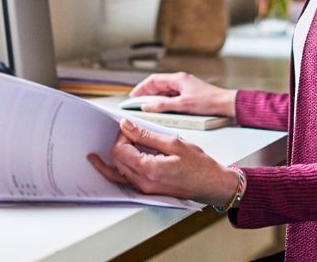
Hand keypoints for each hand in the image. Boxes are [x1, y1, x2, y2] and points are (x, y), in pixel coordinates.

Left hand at [87, 118, 236, 204]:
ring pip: (117, 171)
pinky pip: (124, 181)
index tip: (129, 127)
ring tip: (111, 144)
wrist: (212, 184)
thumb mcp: (172, 143)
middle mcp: (143, 182)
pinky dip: (115, 170)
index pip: (120, 149)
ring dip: (115, 155)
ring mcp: (144, 189)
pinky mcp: (146, 190)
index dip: (122, 135)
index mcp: (149, 169)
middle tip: (129, 133)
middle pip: (116, 160)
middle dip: (118, 143)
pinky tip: (105, 164)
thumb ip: (145, 135)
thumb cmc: (199, 166)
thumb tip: (126, 126)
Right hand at [130, 72, 235, 116]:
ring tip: (147, 106)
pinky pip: (172, 95)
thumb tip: (148, 106)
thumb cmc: (209, 102)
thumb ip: (163, 105)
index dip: (141, 88)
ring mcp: (185, 87)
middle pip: (158, 85)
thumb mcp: (183, 105)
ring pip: (165, 91)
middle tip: (137, 102)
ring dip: (155, 97)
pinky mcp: (189, 94)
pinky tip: (162, 108)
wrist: (226, 104)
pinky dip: (164, 101)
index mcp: (178, 79)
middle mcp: (181, 81)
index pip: (153, 80)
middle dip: (146, 93)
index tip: (133, 96)